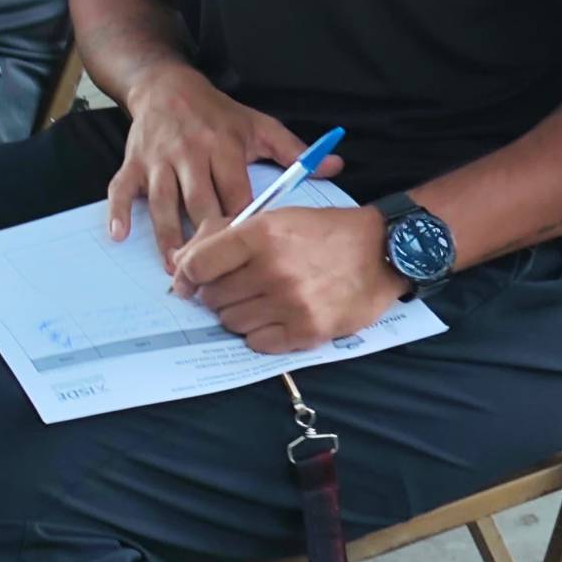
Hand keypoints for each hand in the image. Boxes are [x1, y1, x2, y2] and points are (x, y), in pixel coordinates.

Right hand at [108, 65, 342, 269]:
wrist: (166, 84)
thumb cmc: (217, 112)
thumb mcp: (258, 125)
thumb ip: (294, 151)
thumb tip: (335, 167)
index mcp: (224, 146)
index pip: (235, 192)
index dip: (242, 224)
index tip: (249, 255)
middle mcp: (191, 153)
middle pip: (198, 202)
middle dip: (204, 239)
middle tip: (211, 276)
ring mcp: (159, 159)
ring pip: (162, 202)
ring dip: (167, 236)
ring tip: (175, 269)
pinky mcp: (134, 161)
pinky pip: (122, 188)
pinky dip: (118, 212)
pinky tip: (120, 236)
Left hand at [172, 205, 404, 353]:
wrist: (381, 252)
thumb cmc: (324, 232)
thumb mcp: (275, 218)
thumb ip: (226, 235)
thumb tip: (181, 263)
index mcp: (262, 235)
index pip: (199, 264)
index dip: (185, 276)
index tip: (185, 282)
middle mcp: (273, 271)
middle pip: (213, 297)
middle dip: (216, 293)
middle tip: (235, 286)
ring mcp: (290, 304)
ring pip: (232, 322)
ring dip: (238, 314)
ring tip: (259, 299)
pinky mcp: (307, 332)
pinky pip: (257, 343)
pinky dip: (259, 333)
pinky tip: (275, 317)